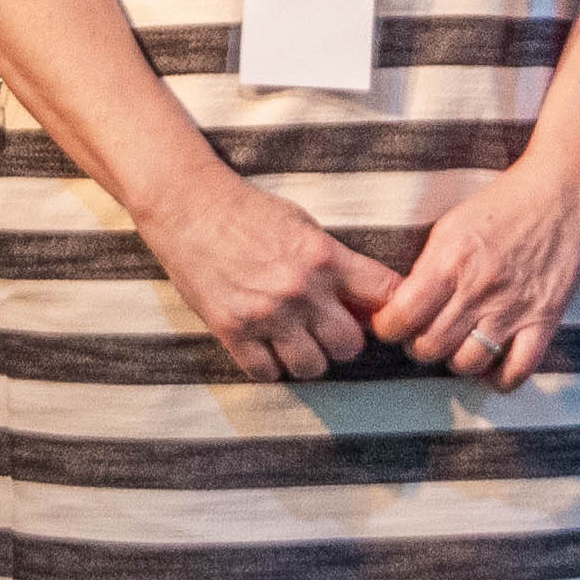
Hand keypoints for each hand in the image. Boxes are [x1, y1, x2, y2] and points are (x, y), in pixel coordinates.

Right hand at [138, 171, 408, 384]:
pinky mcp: (232, 331)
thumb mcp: (305, 227)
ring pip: (312, 367)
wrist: (188, 206)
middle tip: (329, 331)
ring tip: (296, 341)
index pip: (385, 294)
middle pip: (350, 345)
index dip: (391, 311)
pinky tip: (265, 346)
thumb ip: (337, 264)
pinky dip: (270, 365)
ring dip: (308, 358)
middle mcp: (301, 289)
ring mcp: (266, 314)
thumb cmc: (250, 212)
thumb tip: (369, 302)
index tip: (382, 316)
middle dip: (344, 341)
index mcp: (325, 257)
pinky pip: (267, 373)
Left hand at [376, 158, 579, 388]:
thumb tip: (405, 303)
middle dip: (418, 346)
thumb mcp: (453, 224)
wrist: (566, 189)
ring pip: (467, 363)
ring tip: (458, 345)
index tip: (391, 325)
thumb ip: (428, 266)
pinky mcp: (546, 319)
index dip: (387, 328)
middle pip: (430, 346)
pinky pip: (517, 370)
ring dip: (455, 360)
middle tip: (424, 334)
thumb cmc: (506, 201)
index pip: (401, 317)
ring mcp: (514, 308)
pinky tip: (491, 367)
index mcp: (450, 260)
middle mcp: (479, 288)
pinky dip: (499, 379)